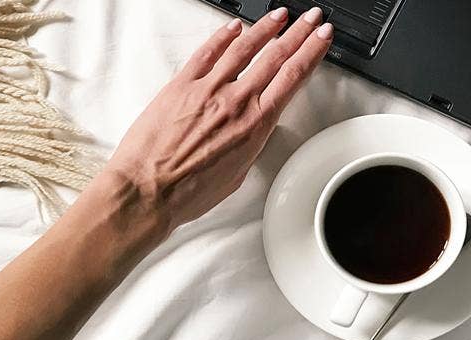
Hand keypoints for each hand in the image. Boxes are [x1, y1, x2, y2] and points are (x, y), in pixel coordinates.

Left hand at [101, 7, 332, 231]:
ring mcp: (207, 89)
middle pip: (276, 56)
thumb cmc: (187, 191)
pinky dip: (223, 36)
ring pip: (244, 47)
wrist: (147, 190)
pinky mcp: (181, 85)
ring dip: (266, 27)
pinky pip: (206, 53)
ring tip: (279, 15)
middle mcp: (235, 101)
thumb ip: (250, 145)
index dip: (312, 51)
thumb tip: (252, 132)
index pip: (293, 77)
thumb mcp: (237, 173)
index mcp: (255, 125)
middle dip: (299, 32)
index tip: (322, 37)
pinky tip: (234, 27)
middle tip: (311, 17)